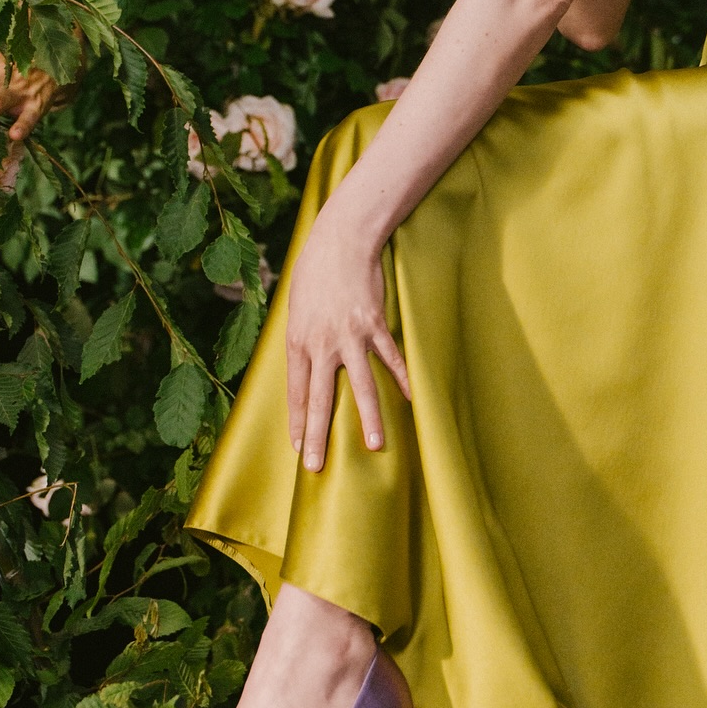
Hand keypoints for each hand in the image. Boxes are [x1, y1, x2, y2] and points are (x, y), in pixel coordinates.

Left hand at [284, 198, 410, 471]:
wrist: (340, 242)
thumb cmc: (314, 272)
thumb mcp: (296, 308)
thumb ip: (303, 339)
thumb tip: (307, 364)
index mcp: (299, 341)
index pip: (296, 392)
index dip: (298, 422)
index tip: (299, 449)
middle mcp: (323, 344)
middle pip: (321, 398)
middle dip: (318, 435)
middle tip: (317, 466)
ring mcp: (351, 336)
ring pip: (361, 385)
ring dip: (368, 418)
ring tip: (374, 446)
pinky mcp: (375, 325)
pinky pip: (390, 358)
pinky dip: (401, 379)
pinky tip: (410, 399)